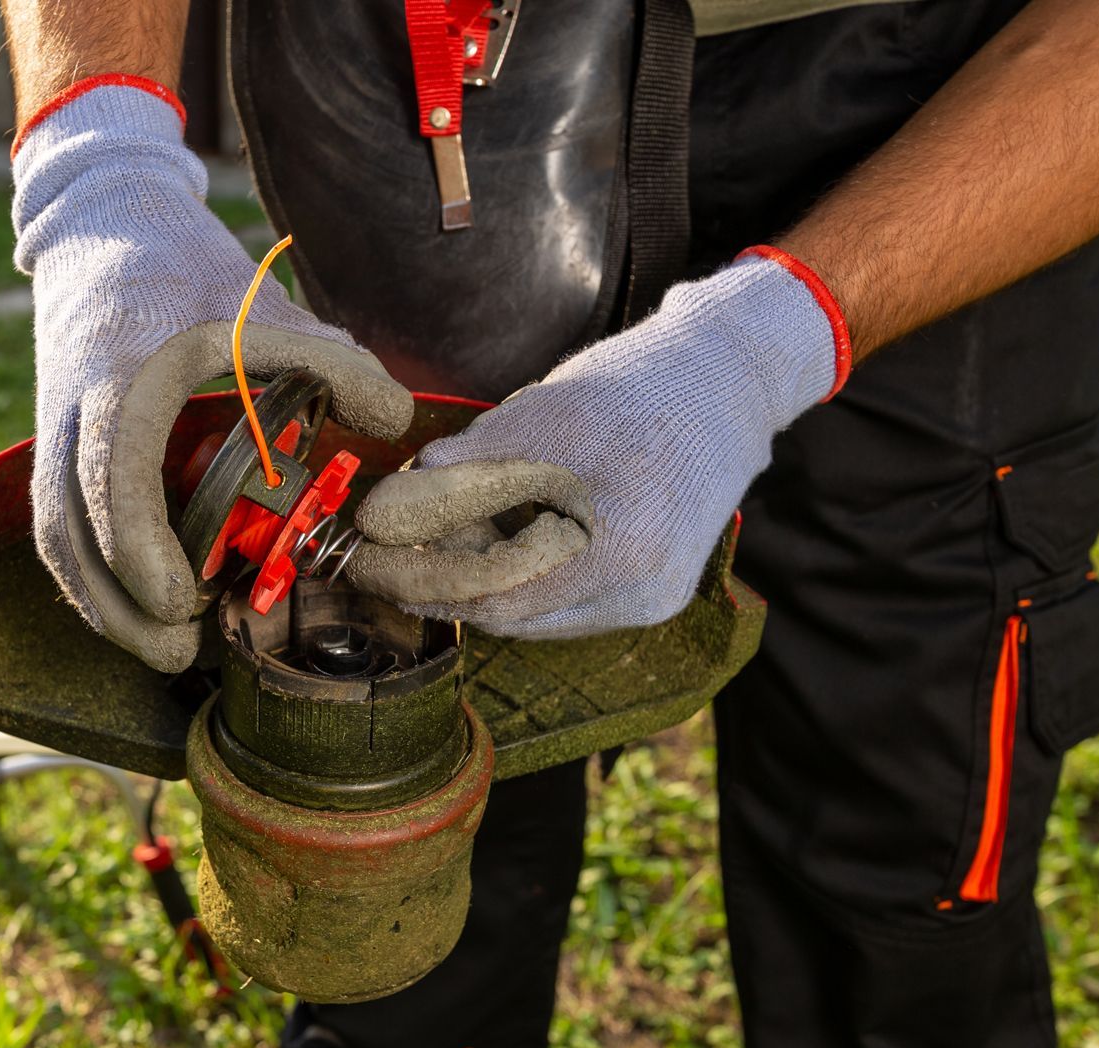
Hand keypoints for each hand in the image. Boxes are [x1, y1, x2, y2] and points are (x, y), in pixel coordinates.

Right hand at [12, 81, 413, 671]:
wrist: (100, 224)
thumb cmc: (184, 263)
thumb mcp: (262, 302)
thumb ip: (332, 359)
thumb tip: (393, 420)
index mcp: (120, 381)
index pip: (111, 480)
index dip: (138, 549)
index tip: (178, 600)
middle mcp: (69, 416)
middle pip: (70, 533)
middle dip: (119, 606)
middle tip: (180, 652)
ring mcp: (51, 434)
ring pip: (56, 540)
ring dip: (101, 603)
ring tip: (163, 645)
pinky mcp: (53, 448)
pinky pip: (57, 527)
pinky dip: (92, 577)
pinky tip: (138, 607)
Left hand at [348, 254, 842, 637]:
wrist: (729, 380)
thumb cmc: (638, 385)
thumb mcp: (540, 415)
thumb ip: (464, 470)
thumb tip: (390, 510)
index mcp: (619, 547)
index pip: (492, 596)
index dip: (419, 579)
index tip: (369, 555)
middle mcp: (643, 592)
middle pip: (511, 616)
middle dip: (441, 583)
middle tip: (385, 551)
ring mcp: (655, 600)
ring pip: (536, 615)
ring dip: (480, 582)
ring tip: (435, 536)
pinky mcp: (656, 595)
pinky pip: (567, 604)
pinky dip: (523, 577)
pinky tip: (495, 539)